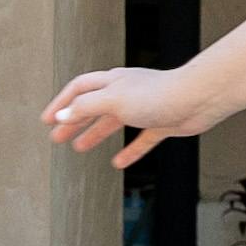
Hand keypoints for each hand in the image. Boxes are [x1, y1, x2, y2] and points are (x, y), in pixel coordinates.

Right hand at [44, 66, 202, 168]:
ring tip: (79, 148)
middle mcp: (126, 93)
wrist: (199, 99)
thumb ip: (86, 107)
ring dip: (95, 134)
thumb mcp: (114, 100)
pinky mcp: (161, 124)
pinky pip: (141, 140)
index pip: (78, 90)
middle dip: (73, 121)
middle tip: (56, 138)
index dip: (61, 103)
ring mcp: (144, 109)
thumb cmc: (158, 94)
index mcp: (113, 82)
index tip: (46, 120)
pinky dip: (129, 151)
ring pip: (113, 122)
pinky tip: (119, 163)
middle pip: (93, 106)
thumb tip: (61, 115)